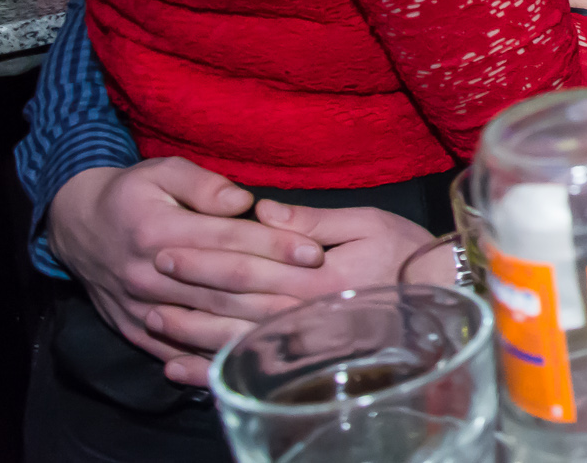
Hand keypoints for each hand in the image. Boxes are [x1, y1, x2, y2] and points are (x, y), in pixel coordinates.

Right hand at [46, 159, 324, 380]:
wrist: (77, 228)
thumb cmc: (132, 194)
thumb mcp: (162, 171)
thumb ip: (203, 185)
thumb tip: (243, 201)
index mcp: (159, 230)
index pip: (227, 242)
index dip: (273, 246)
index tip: (314, 250)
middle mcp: (150, 274)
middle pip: (224, 286)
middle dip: (278, 286)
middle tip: (322, 287)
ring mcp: (142, 307)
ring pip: (207, 322)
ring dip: (254, 324)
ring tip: (299, 322)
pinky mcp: (136, 330)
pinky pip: (179, 348)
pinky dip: (214, 353)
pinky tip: (252, 353)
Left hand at [144, 202, 448, 385]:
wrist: (442, 296)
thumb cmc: (405, 253)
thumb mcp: (366, 222)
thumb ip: (312, 221)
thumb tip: (266, 214)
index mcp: (315, 277)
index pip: (246, 267)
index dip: (203, 258)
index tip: (166, 249)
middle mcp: (303, 315)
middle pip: (231, 305)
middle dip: (185, 292)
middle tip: (144, 279)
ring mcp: (302, 344)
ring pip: (232, 340)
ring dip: (188, 333)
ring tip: (152, 321)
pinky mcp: (304, 362)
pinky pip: (250, 369)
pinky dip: (209, 371)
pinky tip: (179, 369)